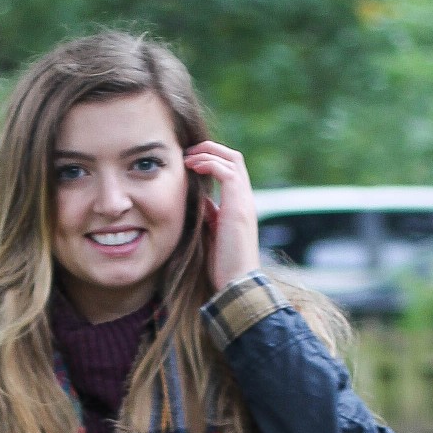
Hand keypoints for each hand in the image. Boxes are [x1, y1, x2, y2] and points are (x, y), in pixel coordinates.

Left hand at [184, 140, 260, 289]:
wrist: (236, 283)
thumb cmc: (223, 265)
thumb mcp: (212, 233)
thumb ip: (209, 214)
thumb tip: (200, 200)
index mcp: (239, 205)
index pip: (230, 170)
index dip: (211, 160)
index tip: (188, 163)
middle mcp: (245, 199)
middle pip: (233, 158)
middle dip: (210, 150)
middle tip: (186, 153)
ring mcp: (244, 201)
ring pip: (232, 159)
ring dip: (207, 153)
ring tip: (187, 157)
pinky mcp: (238, 206)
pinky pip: (226, 171)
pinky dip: (209, 163)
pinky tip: (192, 166)